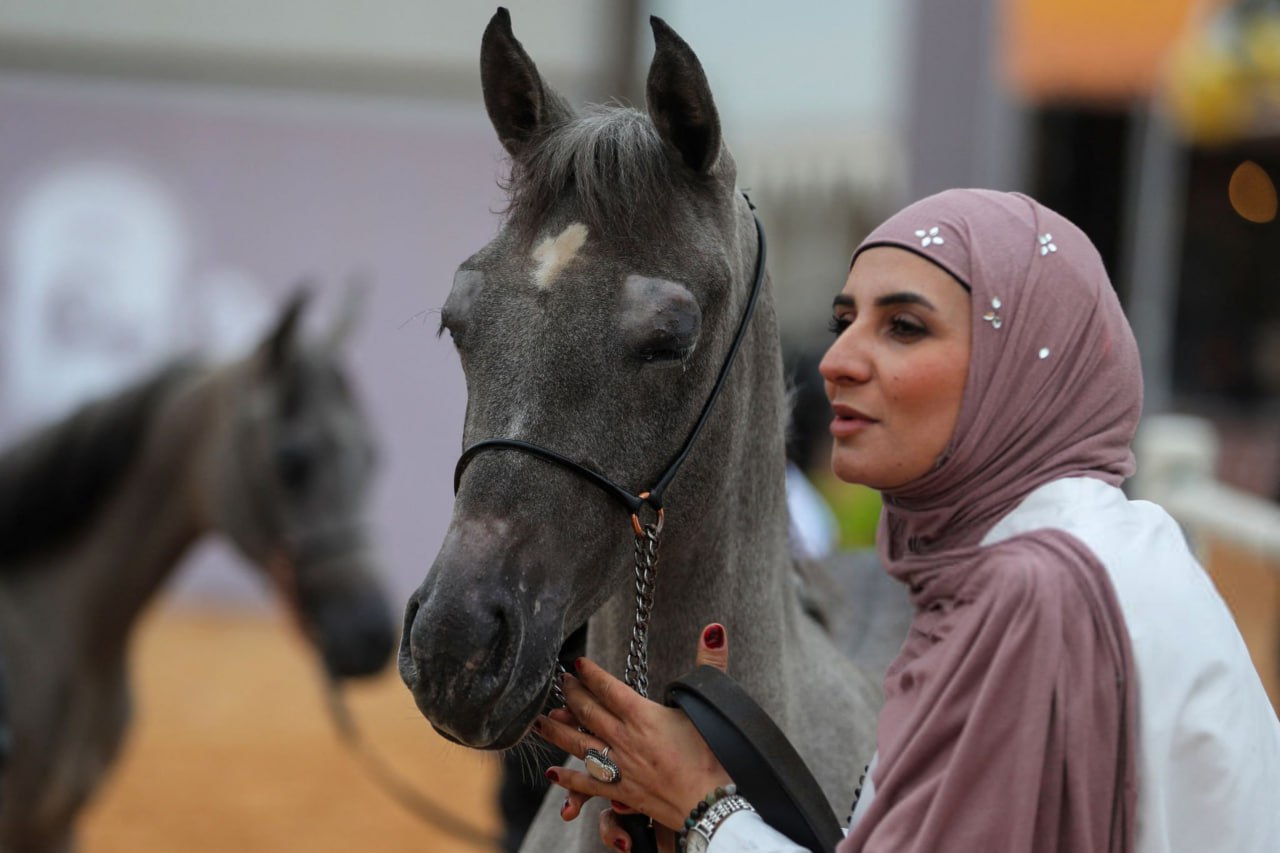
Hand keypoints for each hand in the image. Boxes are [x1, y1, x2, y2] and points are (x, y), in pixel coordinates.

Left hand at [536, 623, 730, 850]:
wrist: (709, 804)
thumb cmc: (711, 755)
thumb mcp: (708, 706)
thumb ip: (709, 666)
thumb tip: (713, 631)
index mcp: (643, 716)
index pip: (608, 688)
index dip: (591, 674)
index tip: (577, 664)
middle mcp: (623, 738)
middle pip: (588, 712)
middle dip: (571, 694)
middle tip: (559, 683)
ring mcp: (618, 766)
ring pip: (578, 745)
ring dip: (557, 731)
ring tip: (540, 719)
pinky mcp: (619, 792)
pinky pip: (586, 783)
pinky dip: (567, 779)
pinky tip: (552, 773)